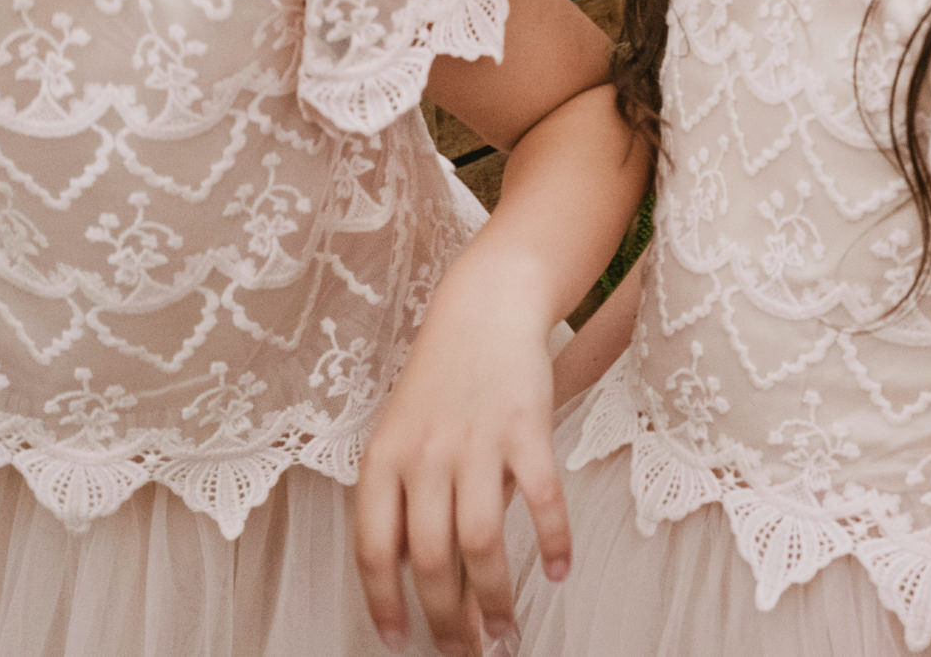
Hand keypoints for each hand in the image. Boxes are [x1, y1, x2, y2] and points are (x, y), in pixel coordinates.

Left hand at [355, 274, 569, 653]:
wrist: (484, 307)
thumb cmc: (443, 377)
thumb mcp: (404, 433)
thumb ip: (411, 496)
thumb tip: (432, 573)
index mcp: (382, 460)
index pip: (374, 550)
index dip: (384, 603)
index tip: (399, 641)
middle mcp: (425, 456)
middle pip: (429, 559)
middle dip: (447, 619)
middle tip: (466, 651)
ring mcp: (475, 442)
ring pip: (480, 543)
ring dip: (494, 597)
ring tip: (506, 629)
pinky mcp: (526, 428)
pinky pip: (541, 500)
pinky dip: (552, 541)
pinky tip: (557, 570)